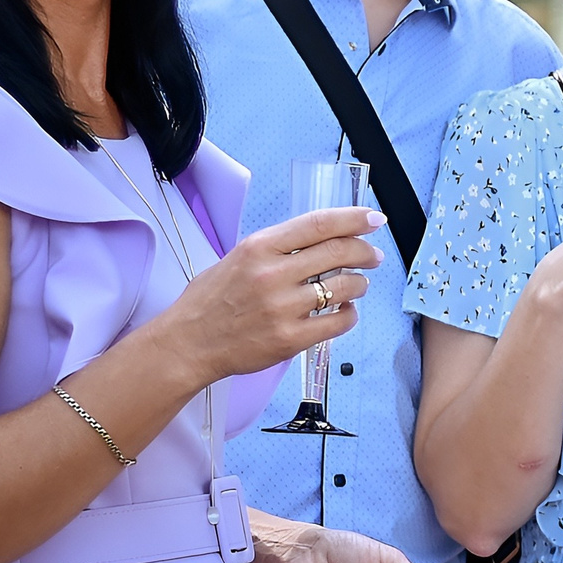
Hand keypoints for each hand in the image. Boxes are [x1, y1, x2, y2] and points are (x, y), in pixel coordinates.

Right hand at [155, 208, 384, 390]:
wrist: (188, 344)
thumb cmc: (210, 301)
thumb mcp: (237, 258)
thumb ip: (277, 248)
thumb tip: (322, 238)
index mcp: (259, 248)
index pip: (318, 224)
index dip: (353, 219)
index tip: (374, 220)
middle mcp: (272, 275)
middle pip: (338, 252)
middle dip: (365, 252)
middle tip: (374, 256)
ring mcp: (282, 308)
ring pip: (344, 287)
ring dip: (360, 284)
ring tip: (357, 285)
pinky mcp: (289, 339)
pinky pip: (338, 323)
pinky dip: (349, 315)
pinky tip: (344, 311)